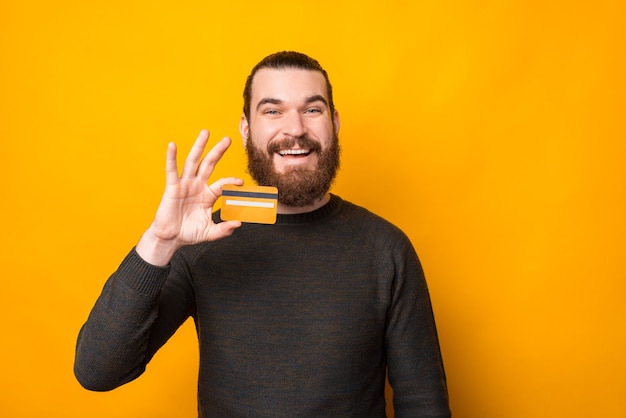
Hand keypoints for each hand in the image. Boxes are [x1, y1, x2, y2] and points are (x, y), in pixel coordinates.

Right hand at [136, 129, 242, 265]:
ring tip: (205, 132)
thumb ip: (224, 229)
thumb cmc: (188, 233)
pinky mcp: (172, 187)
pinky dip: (171, 157)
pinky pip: (172, 170)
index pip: (222, 184)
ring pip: (193, 162)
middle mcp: (197, 186)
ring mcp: (185, 185)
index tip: (240, 182)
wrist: (170, 239)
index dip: (231, 182)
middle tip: (227, 139)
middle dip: (218, 151)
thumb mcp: (210, 232)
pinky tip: (172, 145)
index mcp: (208, 195)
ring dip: (199, 147)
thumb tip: (238, 225)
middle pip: (209, 164)